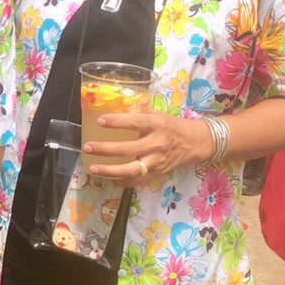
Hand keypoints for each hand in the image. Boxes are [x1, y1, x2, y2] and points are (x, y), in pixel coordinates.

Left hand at [81, 112, 213, 186]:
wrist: (196, 143)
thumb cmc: (173, 126)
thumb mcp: (159, 114)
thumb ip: (140, 111)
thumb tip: (117, 103)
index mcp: (157, 125)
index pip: (135, 122)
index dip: (117, 122)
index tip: (100, 121)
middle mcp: (156, 144)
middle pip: (128, 149)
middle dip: (105, 150)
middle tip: (88, 147)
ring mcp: (157, 161)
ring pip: (131, 170)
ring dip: (109, 171)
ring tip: (93, 168)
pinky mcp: (158, 173)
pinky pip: (137, 181)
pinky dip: (122, 182)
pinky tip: (109, 179)